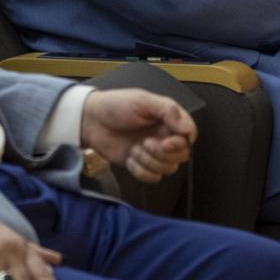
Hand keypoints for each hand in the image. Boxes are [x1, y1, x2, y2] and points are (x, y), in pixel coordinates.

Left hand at [79, 87, 194, 182]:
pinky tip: (129, 158)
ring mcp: (152, 153)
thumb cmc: (115, 106)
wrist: (90, 121)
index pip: (189, 136)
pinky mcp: (140, 165)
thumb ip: (169, 111)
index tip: (166, 142)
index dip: (180, 143)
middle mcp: (164, 137)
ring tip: (134, 148)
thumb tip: (188, 129)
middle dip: (162, 153)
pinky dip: (140, 171)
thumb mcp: (143, 101)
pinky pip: (152, 178)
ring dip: (148, 161)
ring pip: (167, 169)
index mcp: (168, 119)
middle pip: (181, 156)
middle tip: (145, 142)